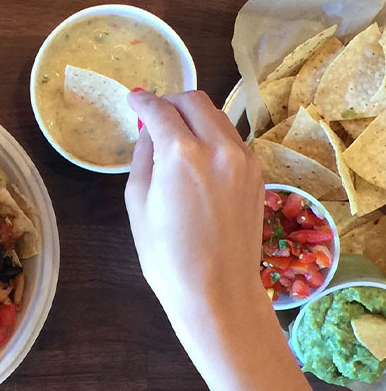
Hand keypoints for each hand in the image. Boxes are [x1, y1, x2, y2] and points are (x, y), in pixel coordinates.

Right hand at [124, 90, 266, 327]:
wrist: (217, 291)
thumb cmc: (167, 256)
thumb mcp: (138, 204)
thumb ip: (143, 158)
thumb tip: (150, 134)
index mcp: (181, 154)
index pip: (159, 111)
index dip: (142, 101)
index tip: (132, 99)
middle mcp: (218, 147)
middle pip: (194, 101)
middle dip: (170, 101)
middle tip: (154, 115)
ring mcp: (244, 159)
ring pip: (217, 116)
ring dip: (194, 116)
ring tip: (175, 135)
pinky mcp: (257, 173)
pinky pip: (231, 139)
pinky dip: (212, 136)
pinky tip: (198, 156)